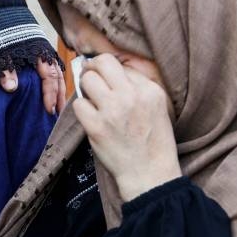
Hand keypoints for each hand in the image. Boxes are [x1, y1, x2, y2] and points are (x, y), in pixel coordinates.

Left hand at [0, 56, 66, 114]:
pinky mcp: (42, 52)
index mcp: (39, 54)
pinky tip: (54, 91)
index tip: (49, 110)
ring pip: (58, 73)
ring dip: (59, 90)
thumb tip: (11, 88)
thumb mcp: (0, 54)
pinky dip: (55, 82)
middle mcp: (46, 54)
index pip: (49, 77)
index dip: (50, 94)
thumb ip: (6, 71)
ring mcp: (45, 52)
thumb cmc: (0, 36)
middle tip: (58, 113)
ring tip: (59, 106)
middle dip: (59, 96)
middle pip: (58, 77)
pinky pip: (53, 69)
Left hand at [74, 55, 180, 200]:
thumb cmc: (153, 143)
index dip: (108, 69)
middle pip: (101, 63)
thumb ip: (139, 87)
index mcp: (149, 90)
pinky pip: (78, 104)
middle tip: (90, 78)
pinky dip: (82, 109)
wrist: (149, 173)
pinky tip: (90, 117)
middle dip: (92, 68)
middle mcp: (131, 96)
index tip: (104, 76)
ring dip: (85, 88)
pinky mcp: (96, 127)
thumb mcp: (158, 107)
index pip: (120, 64)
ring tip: (91, 99)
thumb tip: (113, 71)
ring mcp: (112, 111)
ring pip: (86, 80)